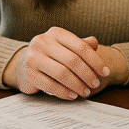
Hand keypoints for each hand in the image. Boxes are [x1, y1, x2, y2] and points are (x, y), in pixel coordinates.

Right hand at [2, 27, 122, 98]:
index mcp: (56, 33)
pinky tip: (72, 96)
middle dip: (87, 74)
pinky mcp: (28, 74)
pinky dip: (64, 92)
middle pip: (72, 60)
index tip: (105, 72)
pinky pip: (50, 85)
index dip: (95, 61)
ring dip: (77, 85)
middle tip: (95, 84)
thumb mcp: (65, 46)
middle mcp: (42, 42)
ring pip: (62, 73)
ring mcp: (33, 58)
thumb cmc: (50, 55)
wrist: (22, 64)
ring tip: (85, 92)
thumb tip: (94, 43)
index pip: (81, 47)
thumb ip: (80, 45)